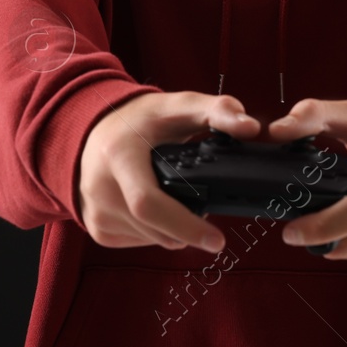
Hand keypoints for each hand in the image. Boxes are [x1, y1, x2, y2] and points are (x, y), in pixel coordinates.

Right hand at [78, 90, 259, 252]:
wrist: (95, 130)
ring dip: (174, 232)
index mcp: (118, 154)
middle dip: (188, 231)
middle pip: (152, 228)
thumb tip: (251, 127)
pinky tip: (161, 209)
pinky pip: (139, 241)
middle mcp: (99, 187)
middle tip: (212, 231)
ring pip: (149, 239)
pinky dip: (158, 232)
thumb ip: (218, 111)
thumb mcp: (179, 105)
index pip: (148, 202)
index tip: (217, 239)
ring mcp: (95, 212)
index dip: (185, 225)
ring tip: (182, 203)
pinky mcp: (97, 228)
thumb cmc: (141, 119)